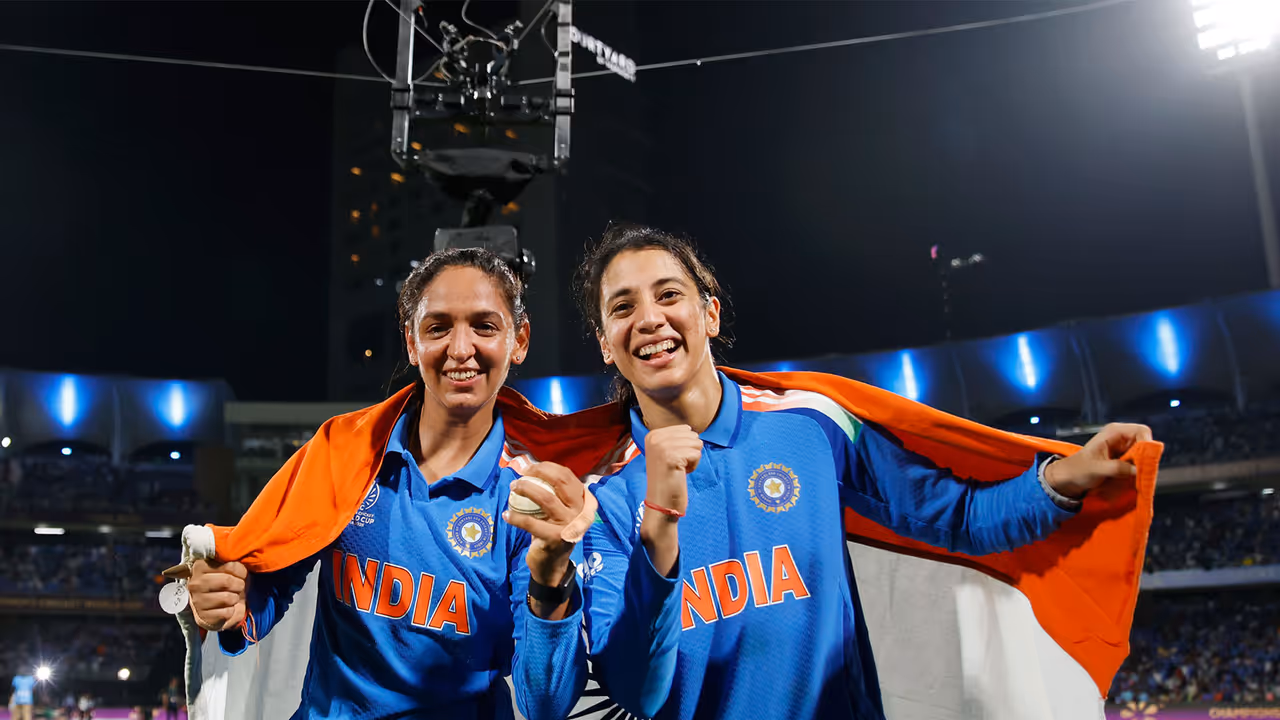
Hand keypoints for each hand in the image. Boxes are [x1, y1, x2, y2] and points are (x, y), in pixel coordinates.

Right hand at [187, 559, 247, 631]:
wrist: (218, 607)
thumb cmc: (226, 583)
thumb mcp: (228, 568)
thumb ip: (231, 561)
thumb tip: (239, 557)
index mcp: (200, 566)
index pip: (230, 566)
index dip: (241, 572)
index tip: (239, 575)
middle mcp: (195, 583)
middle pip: (227, 581)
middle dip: (239, 585)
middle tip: (237, 587)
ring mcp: (197, 601)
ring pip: (228, 598)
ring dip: (235, 598)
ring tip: (231, 597)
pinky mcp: (202, 617)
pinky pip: (227, 613)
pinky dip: (231, 611)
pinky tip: (225, 608)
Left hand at [503, 462, 584, 592]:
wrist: (552, 565)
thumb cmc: (551, 531)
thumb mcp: (558, 511)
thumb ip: (553, 493)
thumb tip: (530, 470)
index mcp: (582, 502)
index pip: (567, 476)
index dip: (548, 467)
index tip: (531, 468)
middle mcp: (579, 512)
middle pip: (560, 482)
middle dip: (538, 473)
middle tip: (521, 475)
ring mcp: (569, 525)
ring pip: (546, 498)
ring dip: (526, 489)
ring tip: (513, 488)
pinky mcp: (555, 538)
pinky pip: (531, 522)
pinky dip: (515, 517)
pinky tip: (506, 514)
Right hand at [644, 424, 700, 515]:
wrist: (661, 501)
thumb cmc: (668, 477)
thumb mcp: (666, 452)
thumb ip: (676, 438)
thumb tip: (692, 430)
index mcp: (653, 434)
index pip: (685, 429)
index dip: (685, 446)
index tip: (673, 459)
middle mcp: (655, 438)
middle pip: (692, 435)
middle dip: (690, 451)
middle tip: (676, 465)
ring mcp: (662, 447)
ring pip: (696, 443)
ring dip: (692, 459)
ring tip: (678, 469)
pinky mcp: (671, 457)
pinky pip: (697, 454)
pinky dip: (694, 466)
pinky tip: (681, 473)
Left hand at [1045, 423, 1152, 498]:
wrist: (1068, 478)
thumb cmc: (1077, 469)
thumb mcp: (1096, 469)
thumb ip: (1116, 468)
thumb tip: (1136, 470)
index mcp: (1114, 432)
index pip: (1142, 431)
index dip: (1147, 444)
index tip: (1145, 461)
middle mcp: (1121, 437)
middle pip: (1146, 444)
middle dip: (1146, 459)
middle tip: (1140, 473)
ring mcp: (1124, 448)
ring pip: (1144, 455)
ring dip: (1142, 467)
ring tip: (1133, 477)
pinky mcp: (1125, 459)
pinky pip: (1139, 463)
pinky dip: (1138, 471)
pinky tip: (1131, 479)